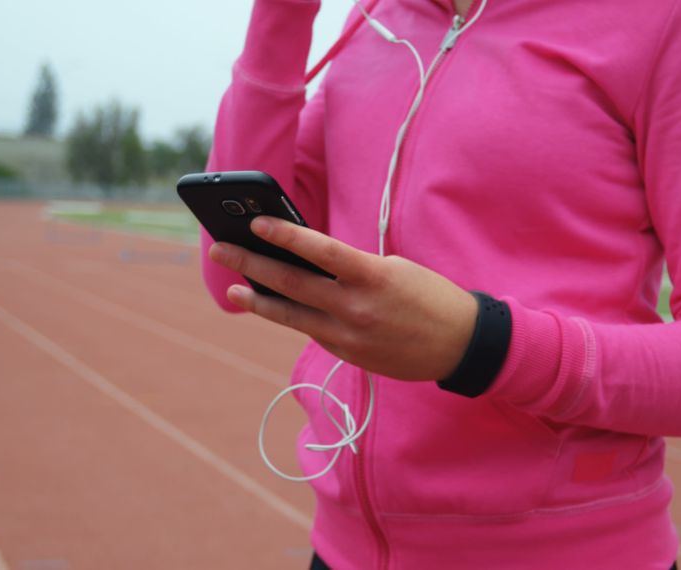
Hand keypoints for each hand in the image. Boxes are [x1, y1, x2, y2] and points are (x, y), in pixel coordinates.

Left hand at [208, 217, 476, 380]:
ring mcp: (349, 335)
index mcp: (372, 276)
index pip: (320, 250)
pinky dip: (291, 316)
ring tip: (234, 289)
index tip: (255, 222)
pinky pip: (312, 331)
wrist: (460, 344)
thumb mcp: (394, 269)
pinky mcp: (349, 354)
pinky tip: (273, 306)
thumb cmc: (428, 296)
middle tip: (220, 249)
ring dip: (257, 300)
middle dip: (250, 264)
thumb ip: (351, 268)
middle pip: (291, 283)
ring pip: (291, 315)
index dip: (285, 234)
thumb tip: (308, 264)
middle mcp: (355, 307)